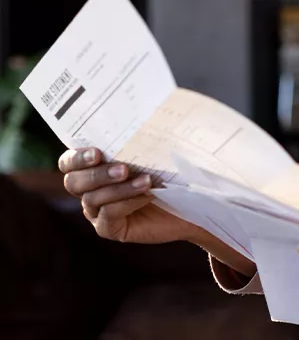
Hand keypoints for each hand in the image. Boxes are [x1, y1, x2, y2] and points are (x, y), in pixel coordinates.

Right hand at [59, 147, 197, 244]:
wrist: (189, 201)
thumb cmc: (169, 169)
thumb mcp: (154, 151)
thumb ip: (139, 138)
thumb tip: (142, 111)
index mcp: (93, 166)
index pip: (69, 162)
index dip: (76, 158)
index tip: (97, 152)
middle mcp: (90, 189)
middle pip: (73, 182)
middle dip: (97, 174)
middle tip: (123, 169)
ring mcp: (97, 211)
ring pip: (92, 199)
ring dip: (119, 189)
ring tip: (146, 181)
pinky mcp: (110, 228)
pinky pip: (108, 216)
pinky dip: (127, 204)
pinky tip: (147, 196)